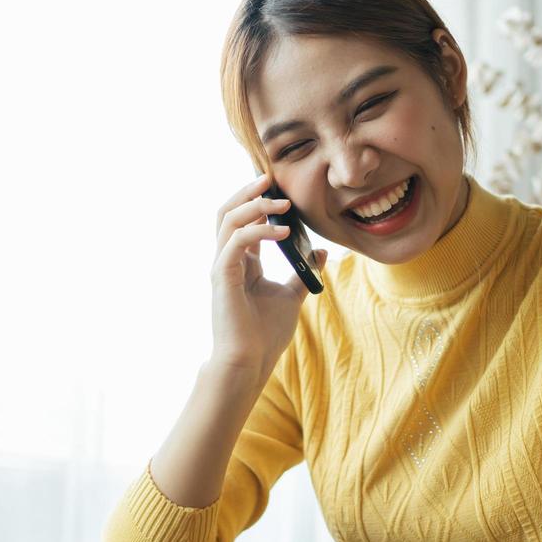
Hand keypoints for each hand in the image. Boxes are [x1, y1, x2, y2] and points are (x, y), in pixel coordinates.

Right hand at [209, 173, 326, 384]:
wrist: (250, 363)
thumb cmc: (265, 334)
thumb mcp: (292, 295)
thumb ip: (301, 271)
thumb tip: (320, 252)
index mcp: (241, 261)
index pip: (243, 219)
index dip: (257, 200)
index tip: (280, 187)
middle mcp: (227, 259)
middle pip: (227, 211)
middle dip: (248, 191)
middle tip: (271, 179)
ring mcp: (222, 266)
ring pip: (228, 220)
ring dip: (255, 206)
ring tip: (282, 203)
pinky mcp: (222, 276)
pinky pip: (236, 242)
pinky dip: (258, 231)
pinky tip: (283, 232)